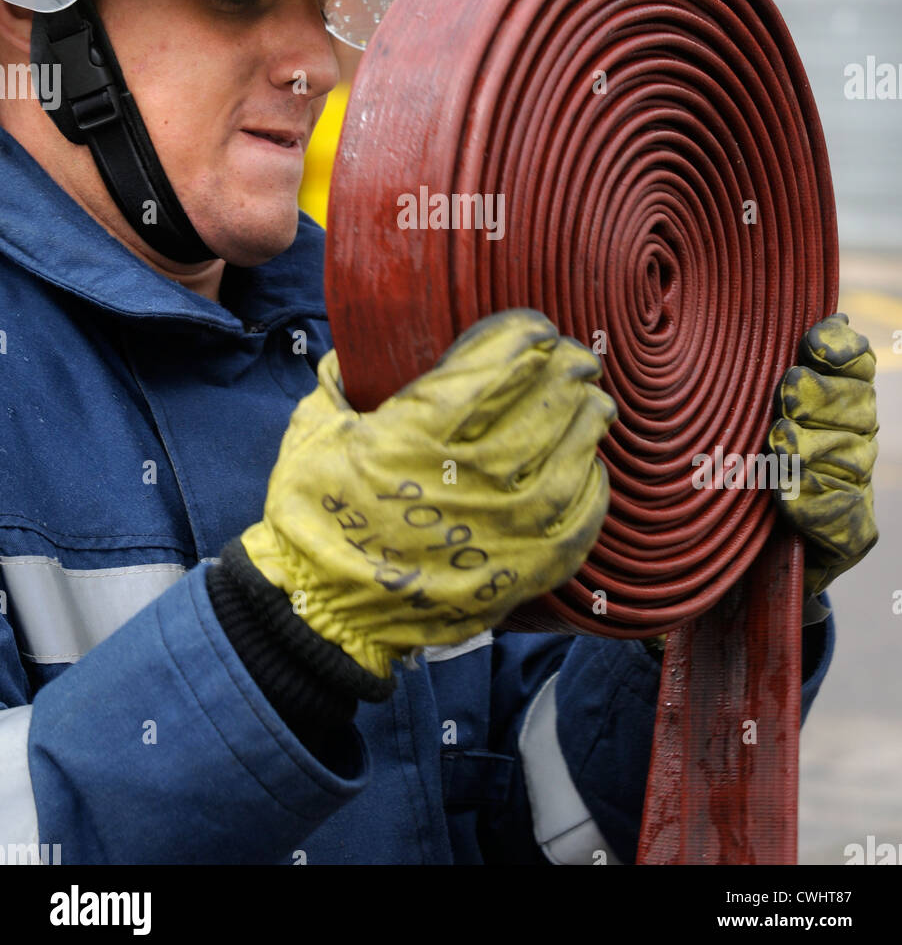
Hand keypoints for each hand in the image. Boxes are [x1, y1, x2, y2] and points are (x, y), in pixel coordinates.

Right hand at [242, 310, 616, 677]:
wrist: (323, 616)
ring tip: (593, 402)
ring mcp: (504, 527)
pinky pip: (579, 520)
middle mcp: (472, 476)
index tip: (537, 328)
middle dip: (568, 371)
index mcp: (419, 433)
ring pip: (571, 457)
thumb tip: (359, 349)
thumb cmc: (314, 520)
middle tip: (577, 359)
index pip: (497, 366)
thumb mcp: (312, 432)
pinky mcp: (522, 571)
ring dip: (588, 421)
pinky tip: (588, 466)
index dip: (526, 337)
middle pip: (544, 404)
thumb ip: (343, 381)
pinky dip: (591, 486)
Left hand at [768, 313, 878, 598]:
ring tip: (780, 443)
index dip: (839, 351)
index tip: (812, 346)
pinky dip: (809, 502)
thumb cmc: (737, 466)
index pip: (856, 365)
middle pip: (855, 406)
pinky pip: (840, 512)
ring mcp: (858, 488)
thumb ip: (760, 368)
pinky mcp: (853, 536)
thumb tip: (790, 319)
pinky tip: (786, 497)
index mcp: (839, 401)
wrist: (745, 553)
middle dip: (819, 399)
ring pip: (847, 458)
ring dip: (808, 449)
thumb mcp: (740, 412)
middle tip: (786, 400)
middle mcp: (856, 440)